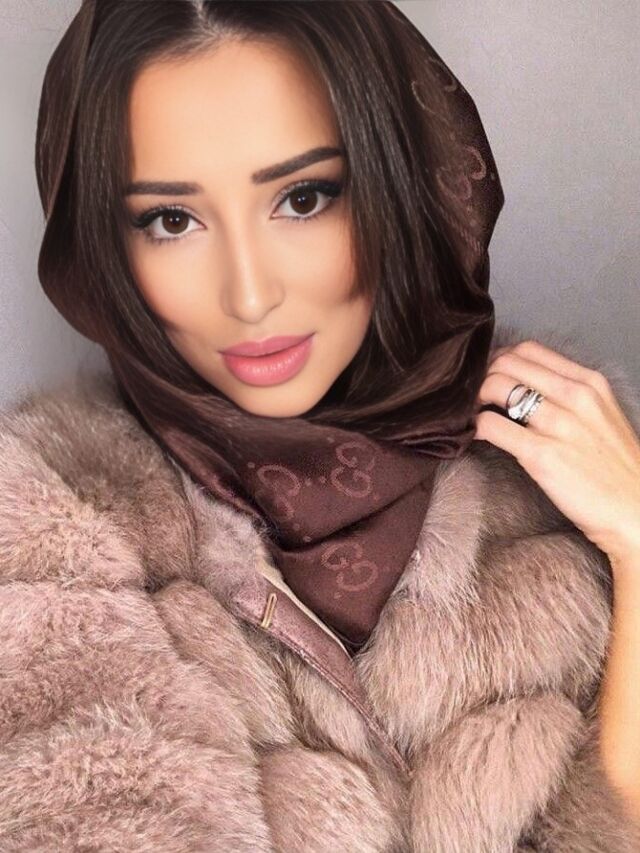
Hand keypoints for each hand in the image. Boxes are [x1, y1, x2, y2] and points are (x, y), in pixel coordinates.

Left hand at [473, 339, 639, 566]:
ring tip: (471, 412)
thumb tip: (525, 387)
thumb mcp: (602, 416)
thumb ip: (569, 396)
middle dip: (482, 375)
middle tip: (472, 394)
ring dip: (474, 397)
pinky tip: (476, 434)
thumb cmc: (616, 469)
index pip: (530, 349)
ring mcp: (559, 425)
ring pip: (496, 387)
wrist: (636, 513)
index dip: (500, 358)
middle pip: (508, 362)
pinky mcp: (542, 455)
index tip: (490, 374)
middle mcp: (576, 396)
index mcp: (590, 383)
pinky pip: (492, 426)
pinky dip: (475, 426)